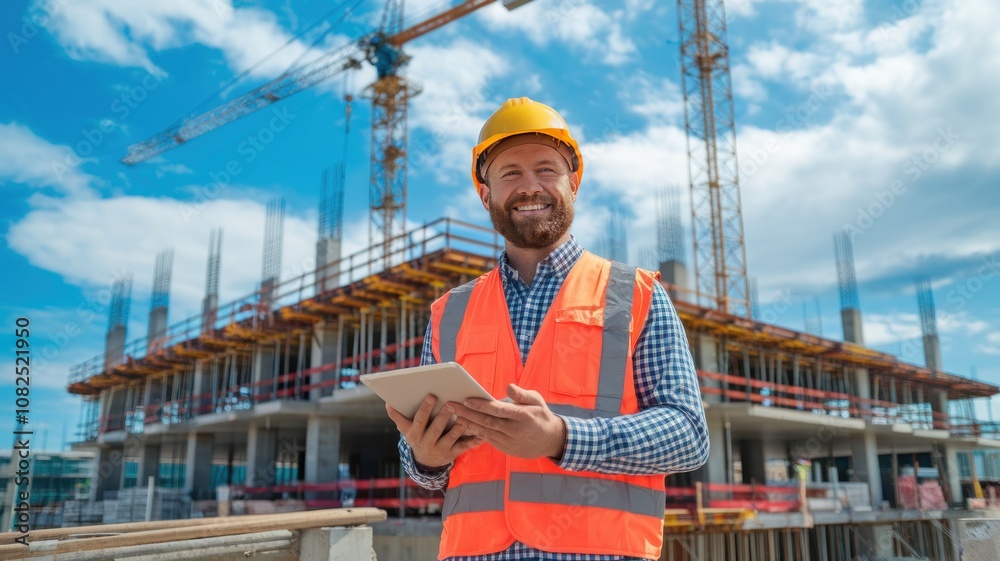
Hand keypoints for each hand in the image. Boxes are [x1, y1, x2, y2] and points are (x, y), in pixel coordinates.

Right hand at [387, 395, 483, 469]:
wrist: (425, 462)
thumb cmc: (417, 437)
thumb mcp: (406, 429)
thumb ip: (398, 416)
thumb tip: (387, 403)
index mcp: (415, 434)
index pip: (419, 421)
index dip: (425, 409)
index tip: (431, 396)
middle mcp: (427, 443)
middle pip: (436, 429)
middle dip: (443, 417)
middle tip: (451, 404)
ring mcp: (441, 449)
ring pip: (451, 438)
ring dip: (459, 428)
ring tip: (466, 418)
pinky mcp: (453, 454)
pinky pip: (464, 447)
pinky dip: (473, 441)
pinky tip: (481, 434)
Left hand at [447, 384, 565, 459]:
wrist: (551, 441)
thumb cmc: (541, 416)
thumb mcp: (537, 400)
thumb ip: (522, 394)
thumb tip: (508, 387)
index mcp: (522, 416)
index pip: (498, 410)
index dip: (481, 405)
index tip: (466, 399)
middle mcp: (514, 430)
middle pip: (486, 421)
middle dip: (467, 413)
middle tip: (451, 406)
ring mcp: (509, 441)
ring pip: (484, 432)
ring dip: (468, 424)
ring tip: (453, 416)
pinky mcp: (506, 448)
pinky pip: (488, 440)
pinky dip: (475, 434)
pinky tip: (464, 427)